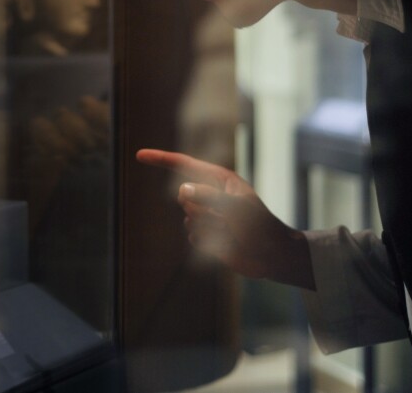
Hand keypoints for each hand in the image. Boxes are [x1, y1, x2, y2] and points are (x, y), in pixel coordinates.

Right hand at [136, 148, 314, 289]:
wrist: (272, 256)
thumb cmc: (260, 225)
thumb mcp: (236, 207)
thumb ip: (209, 196)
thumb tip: (182, 189)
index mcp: (219, 179)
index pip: (184, 164)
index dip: (161, 159)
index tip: (139, 156)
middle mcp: (211, 195)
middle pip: (184, 196)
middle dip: (201, 208)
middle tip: (225, 217)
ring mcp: (208, 215)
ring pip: (188, 219)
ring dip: (207, 228)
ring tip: (230, 232)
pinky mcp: (207, 235)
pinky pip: (192, 236)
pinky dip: (207, 242)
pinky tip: (225, 245)